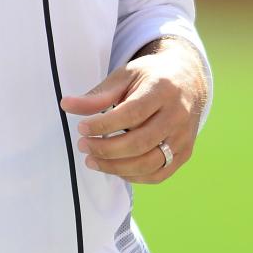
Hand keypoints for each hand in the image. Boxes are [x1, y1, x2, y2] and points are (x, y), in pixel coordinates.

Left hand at [61, 38, 206, 184]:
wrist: (187, 81)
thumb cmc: (149, 78)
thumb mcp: (124, 77)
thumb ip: (98, 95)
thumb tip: (65, 105)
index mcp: (163, 90)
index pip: (132, 113)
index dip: (104, 124)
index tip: (81, 128)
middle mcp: (178, 115)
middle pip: (140, 142)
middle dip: (106, 149)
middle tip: (83, 146)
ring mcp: (184, 137)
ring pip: (149, 163)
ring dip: (115, 167)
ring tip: (92, 160)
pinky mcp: (185, 153)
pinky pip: (158, 174)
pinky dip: (133, 176)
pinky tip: (114, 167)